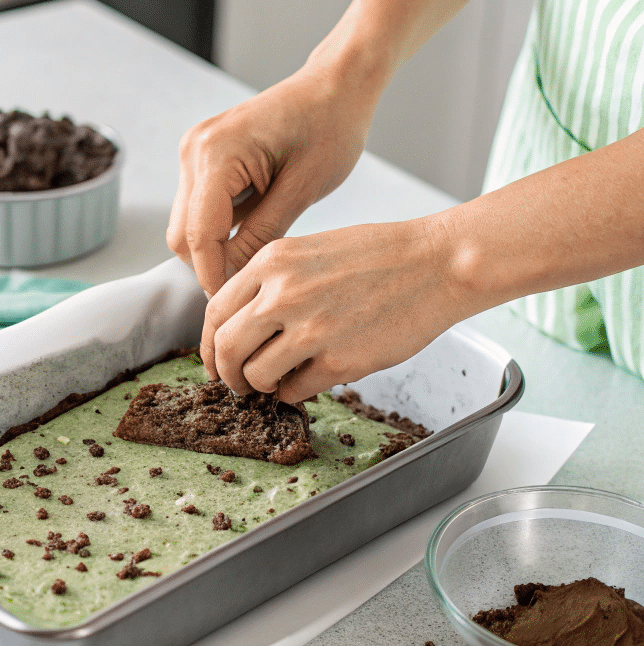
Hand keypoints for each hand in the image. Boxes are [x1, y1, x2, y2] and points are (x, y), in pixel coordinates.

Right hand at [166, 53, 381, 297]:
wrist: (335, 86)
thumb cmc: (330, 126)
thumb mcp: (303, 189)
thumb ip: (261, 236)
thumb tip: (233, 279)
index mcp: (217, 153)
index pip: (198, 234)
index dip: (213, 276)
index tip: (234, 305)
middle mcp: (195, 149)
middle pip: (181, 235)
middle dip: (210, 265)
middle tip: (250, 287)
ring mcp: (195, 152)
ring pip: (186, 224)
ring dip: (215, 247)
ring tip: (258, 258)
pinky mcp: (203, 157)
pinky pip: (199, 208)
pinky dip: (220, 229)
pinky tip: (255, 229)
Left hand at [200, 217, 462, 400]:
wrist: (436, 264)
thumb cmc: (380, 255)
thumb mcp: (309, 250)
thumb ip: (272, 282)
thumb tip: (242, 322)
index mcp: (272, 262)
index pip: (215, 312)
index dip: (209, 343)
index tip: (215, 358)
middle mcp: (283, 294)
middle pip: (225, 348)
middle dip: (225, 373)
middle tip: (236, 383)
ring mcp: (310, 329)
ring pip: (255, 375)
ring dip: (259, 386)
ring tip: (274, 383)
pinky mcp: (339, 360)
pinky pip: (294, 391)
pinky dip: (292, 394)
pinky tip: (305, 383)